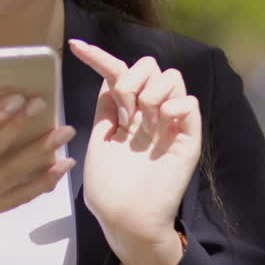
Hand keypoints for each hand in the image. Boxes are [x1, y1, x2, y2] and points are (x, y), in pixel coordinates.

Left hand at [68, 39, 200, 264]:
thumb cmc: (109, 188)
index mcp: (126, 112)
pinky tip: (161, 124)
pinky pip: (190, 103)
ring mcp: (170, 123)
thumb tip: (109, 79)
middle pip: (149, 66)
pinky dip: (175, 106)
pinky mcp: (188, 138)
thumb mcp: (98, 141)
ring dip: (152, 93)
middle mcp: (149, 112)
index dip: (97, 56)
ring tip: (144, 124)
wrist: (127, 218)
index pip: (116, 73)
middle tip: (125, 113)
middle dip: (132, 79)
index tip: (74, 46)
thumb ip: (104, 109)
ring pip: (172, 77)